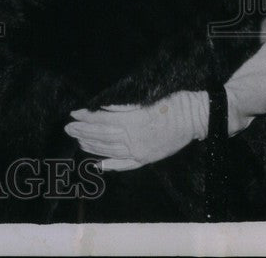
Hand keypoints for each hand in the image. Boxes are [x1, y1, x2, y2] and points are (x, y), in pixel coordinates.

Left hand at [64, 90, 208, 171]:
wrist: (198, 117)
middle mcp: (135, 139)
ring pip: (110, 150)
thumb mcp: (146, 99)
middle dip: (83, 132)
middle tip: (68, 128)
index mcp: (134, 122)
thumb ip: (122, 107)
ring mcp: (141, 151)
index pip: (102, 120)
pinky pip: (126, 164)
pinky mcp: (148, 158)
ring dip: (92, 146)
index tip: (73, 113)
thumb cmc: (173, 102)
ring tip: (77, 141)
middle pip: (103, 136)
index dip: (86, 117)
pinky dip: (111, 165)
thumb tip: (100, 108)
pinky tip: (99, 166)